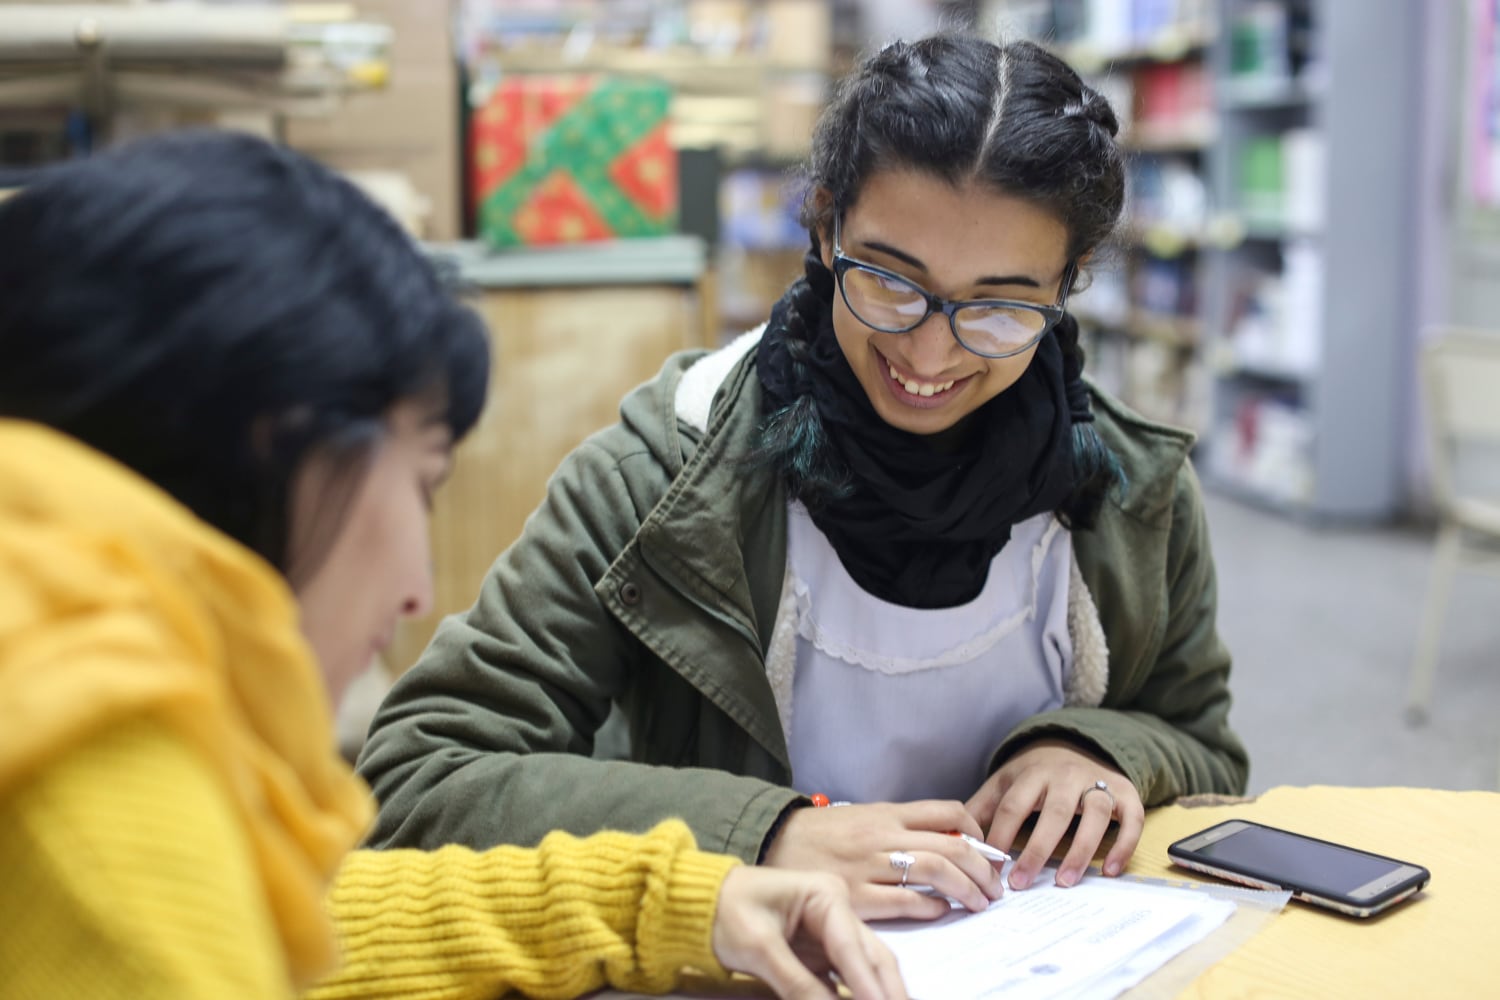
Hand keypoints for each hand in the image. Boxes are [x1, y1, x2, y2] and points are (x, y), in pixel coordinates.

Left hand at [712, 866, 907, 999]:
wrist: (698, 903)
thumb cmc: (724, 911)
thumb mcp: (758, 947)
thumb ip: (796, 984)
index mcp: (825, 895)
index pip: (851, 946)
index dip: (868, 985)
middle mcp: (837, 912)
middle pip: (873, 958)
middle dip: (890, 993)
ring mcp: (831, 934)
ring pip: (866, 972)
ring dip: (878, 996)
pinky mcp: (821, 956)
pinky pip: (846, 983)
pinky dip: (856, 999)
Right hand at [761, 801, 1004, 919]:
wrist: (773, 840)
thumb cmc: (820, 832)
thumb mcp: (863, 816)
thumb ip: (900, 827)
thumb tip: (946, 840)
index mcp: (887, 813)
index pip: (948, 812)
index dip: (977, 830)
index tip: (987, 850)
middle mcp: (883, 835)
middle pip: (951, 846)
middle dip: (983, 870)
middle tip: (994, 887)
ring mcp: (870, 865)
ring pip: (936, 872)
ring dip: (967, 890)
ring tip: (978, 903)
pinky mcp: (856, 895)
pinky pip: (905, 901)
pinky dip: (931, 907)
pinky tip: (941, 911)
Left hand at [965, 739, 1143, 890]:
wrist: (1076, 744)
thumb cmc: (1034, 774)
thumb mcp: (1005, 783)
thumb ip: (981, 809)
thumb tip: (953, 837)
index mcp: (1032, 773)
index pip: (1013, 806)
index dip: (1000, 837)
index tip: (989, 869)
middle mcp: (1067, 776)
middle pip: (1055, 812)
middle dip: (1037, 850)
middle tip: (1022, 883)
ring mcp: (1099, 782)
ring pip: (1095, 814)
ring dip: (1081, 850)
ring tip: (1065, 882)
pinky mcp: (1126, 793)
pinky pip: (1131, 818)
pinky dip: (1124, 843)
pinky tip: (1109, 870)